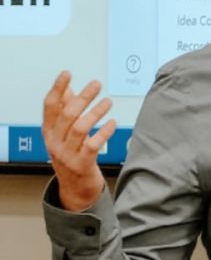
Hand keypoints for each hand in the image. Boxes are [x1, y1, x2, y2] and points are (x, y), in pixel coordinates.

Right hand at [42, 72, 114, 212]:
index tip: (67, 73)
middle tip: (97, 84)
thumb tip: (67, 87)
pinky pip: (93, 145)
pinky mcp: (82, 164)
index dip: (57, 88)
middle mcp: (55, 142)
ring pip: (80, 128)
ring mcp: (67, 154)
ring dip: (96, 113)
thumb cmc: (71, 153)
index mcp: (49, 131)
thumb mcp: (63, 133)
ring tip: (108, 102)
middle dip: (83, 97)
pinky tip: (112, 123)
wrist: (75, 186)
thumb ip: (64, 110)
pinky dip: (104, 132)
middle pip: (67, 115)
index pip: (50, 106)